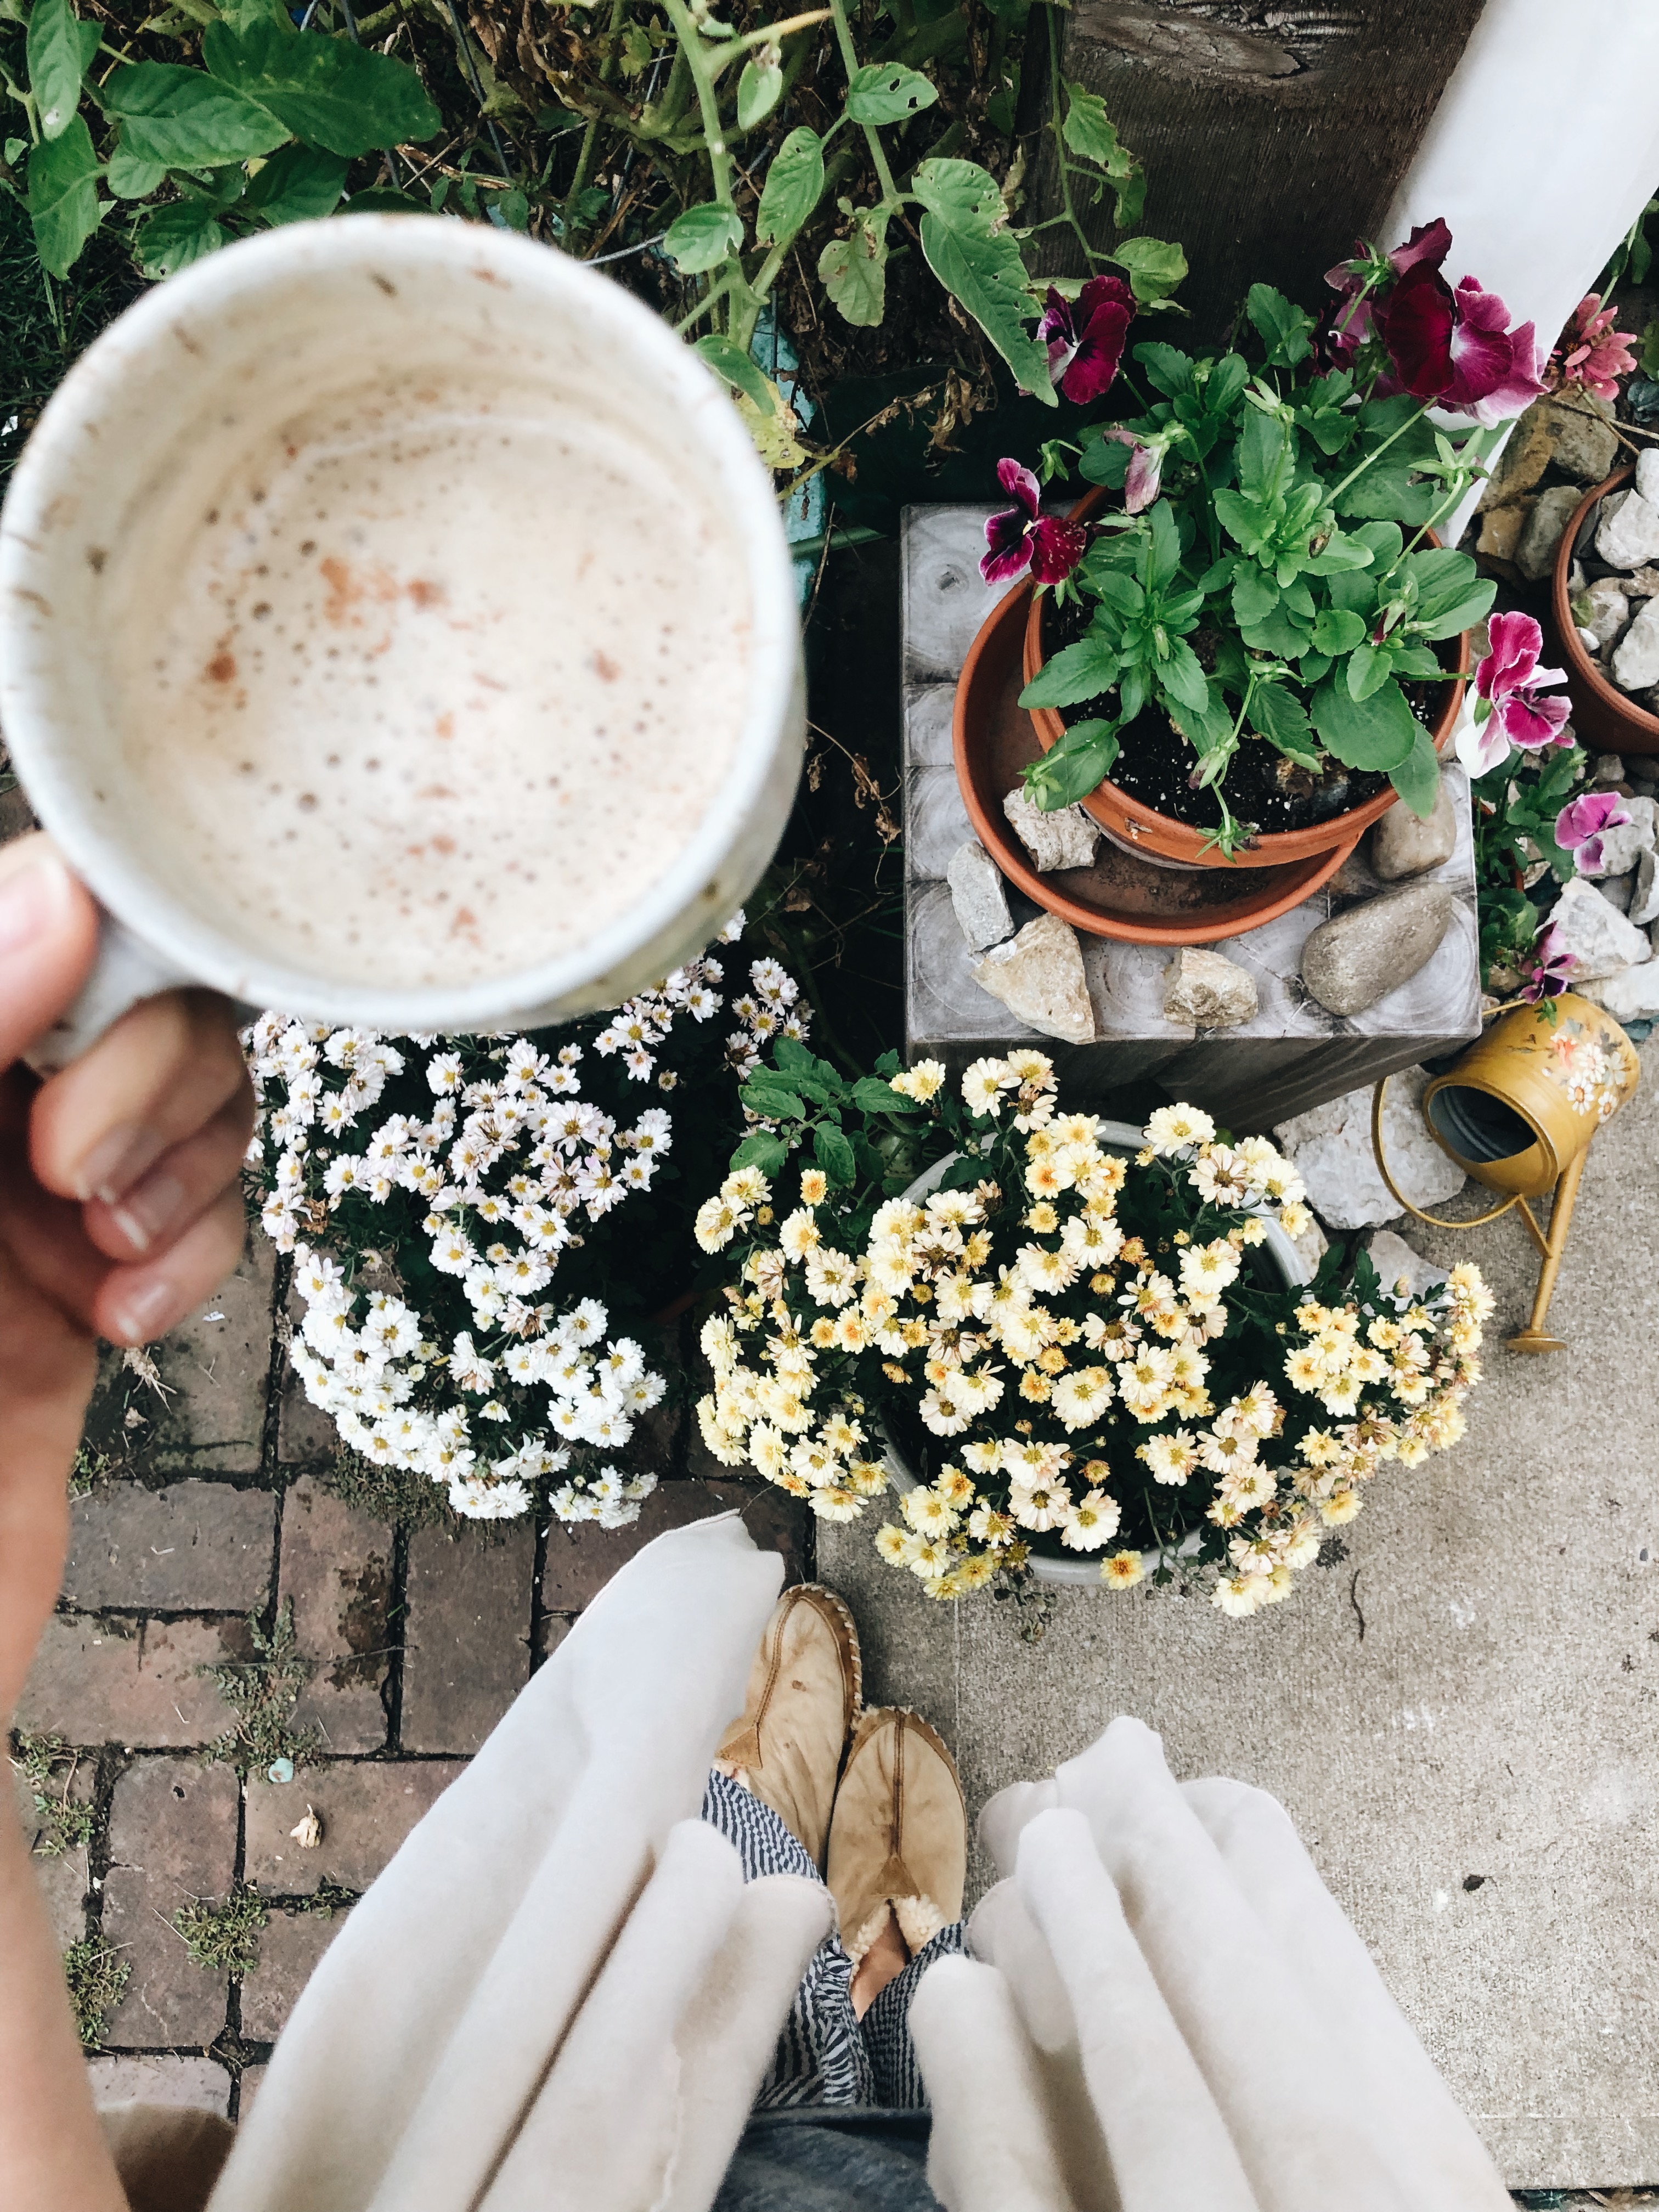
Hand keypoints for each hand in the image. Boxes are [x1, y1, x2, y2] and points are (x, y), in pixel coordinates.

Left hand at [0, 835, 253, 1722]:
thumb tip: (54, 884)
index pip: (24, 922)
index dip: (88, 950)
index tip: (82, 1038)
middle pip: (129, 997)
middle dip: (145, 1078)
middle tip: (80, 1178)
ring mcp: (16, 1200)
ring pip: (189, 1102)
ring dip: (187, 1169)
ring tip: (115, 1259)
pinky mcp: (82, 1287)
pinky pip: (200, 1219)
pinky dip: (199, 1256)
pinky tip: (132, 1318)